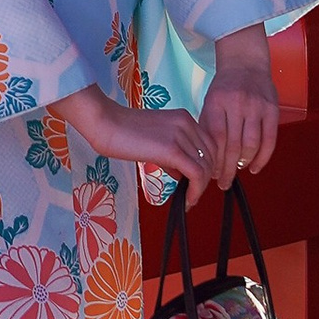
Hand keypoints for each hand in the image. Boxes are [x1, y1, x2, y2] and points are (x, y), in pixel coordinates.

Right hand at [57, 82, 213, 191]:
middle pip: (211, 155)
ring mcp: (181, 135)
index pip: (209, 143)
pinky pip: (196, 174)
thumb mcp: (155, 138)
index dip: (208, 164)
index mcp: (184, 117)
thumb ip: (172, 152)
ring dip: (200, 187)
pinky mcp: (173, 150)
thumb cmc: (122, 132)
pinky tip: (187, 200)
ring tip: (189, 199)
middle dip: (206, 177)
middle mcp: (187, 123)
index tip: (198, 181)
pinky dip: (196, 191)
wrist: (106, 124)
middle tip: (194, 193)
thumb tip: (182, 174)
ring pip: (205, 167)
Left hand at [201, 25, 278, 185]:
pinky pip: (269, 140)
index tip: (211, 174)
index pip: (216, 138)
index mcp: (217, 102)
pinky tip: (254, 168)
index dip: (214, 160)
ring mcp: (257, 107)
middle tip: (223, 183)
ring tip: (237, 172)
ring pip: (251, 145)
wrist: (246, 63)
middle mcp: (238, 104)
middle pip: (233, 145)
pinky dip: (263, 158)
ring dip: (243, 164)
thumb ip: (208, 128)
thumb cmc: (225, 88)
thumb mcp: (209, 102)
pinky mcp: (272, 110)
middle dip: (227, 169)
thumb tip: (204, 160)